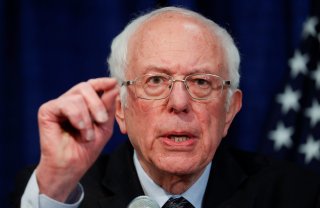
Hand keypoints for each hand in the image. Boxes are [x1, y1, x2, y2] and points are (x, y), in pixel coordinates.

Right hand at [35, 78, 118, 201]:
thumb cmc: (87, 149)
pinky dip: (77, 117)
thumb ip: (108, 106)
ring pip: (78, 96)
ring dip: (88, 117)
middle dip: (98, 103)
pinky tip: (80, 129)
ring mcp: (58, 105)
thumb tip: (113, 85)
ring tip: (87, 135)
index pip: (92, 85)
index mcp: (83, 103)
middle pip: (86, 86)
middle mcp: (69, 101)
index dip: (103, 82)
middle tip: (102, 120)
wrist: (71, 167)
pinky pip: (66, 104)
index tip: (114, 84)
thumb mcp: (104, 126)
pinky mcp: (47, 111)